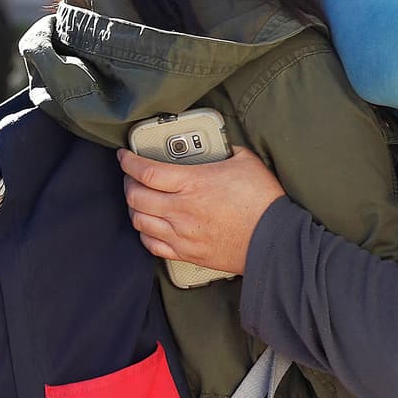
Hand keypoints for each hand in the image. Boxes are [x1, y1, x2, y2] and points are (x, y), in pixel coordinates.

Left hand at [119, 146, 284, 274]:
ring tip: (139, 199)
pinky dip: (145, 233)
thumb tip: (217, 144)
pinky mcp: (187, 253)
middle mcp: (181, 209)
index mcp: (193, 183)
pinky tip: (149, 225)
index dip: (129, 162)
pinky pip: (152, 245)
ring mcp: (182, 234)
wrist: (274, 240)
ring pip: (139, 221)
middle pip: (136, 196)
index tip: (124, 156)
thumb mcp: (246, 161)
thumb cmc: (263, 201)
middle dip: (128, 183)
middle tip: (131, 176)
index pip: (146, 171)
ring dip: (134, 208)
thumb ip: (225, 149)